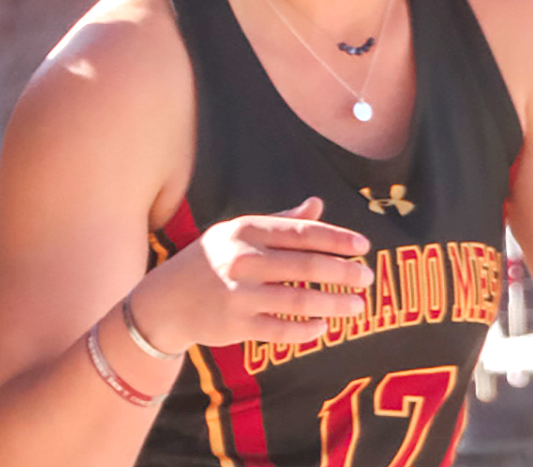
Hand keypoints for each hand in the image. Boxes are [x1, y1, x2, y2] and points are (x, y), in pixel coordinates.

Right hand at [133, 197, 372, 349]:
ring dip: (334, 303)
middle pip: (305, 265)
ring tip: (357, 306)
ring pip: (298, 299)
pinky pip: (281, 329)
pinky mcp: (235, 325)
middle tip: (367, 278)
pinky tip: (323, 327)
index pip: (300, 232)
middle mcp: (242, 259)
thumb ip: (280, 222)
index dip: (336, 238)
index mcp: (245, 231)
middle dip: (343, 272)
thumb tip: (317, 204)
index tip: (363, 246)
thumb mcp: (237, 234)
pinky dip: (307, 329)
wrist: (165, 301)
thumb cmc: (210, 261)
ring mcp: (238, 294)